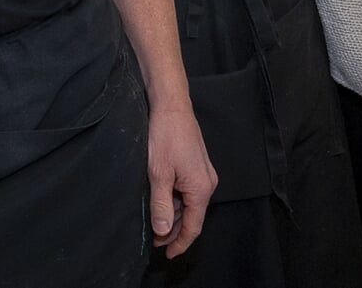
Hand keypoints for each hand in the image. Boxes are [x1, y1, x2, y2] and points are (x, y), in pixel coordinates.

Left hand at [146, 106, 216, 258]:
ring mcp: (203, 174)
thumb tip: (162, 231)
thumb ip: (161, 204)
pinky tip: (160, 202)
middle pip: (191, 217)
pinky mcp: (196, 166)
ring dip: (172, 216)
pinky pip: (187, 191)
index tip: (167, 254)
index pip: (193, 226)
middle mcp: (207, 184)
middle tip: (154, 240)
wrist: (171, 107)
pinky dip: (174, 201)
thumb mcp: (158, 173)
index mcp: (201, 189)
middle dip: (173, 231)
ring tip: (154, 224)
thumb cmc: (165, 136)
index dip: (180, 243)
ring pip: (188, 204)